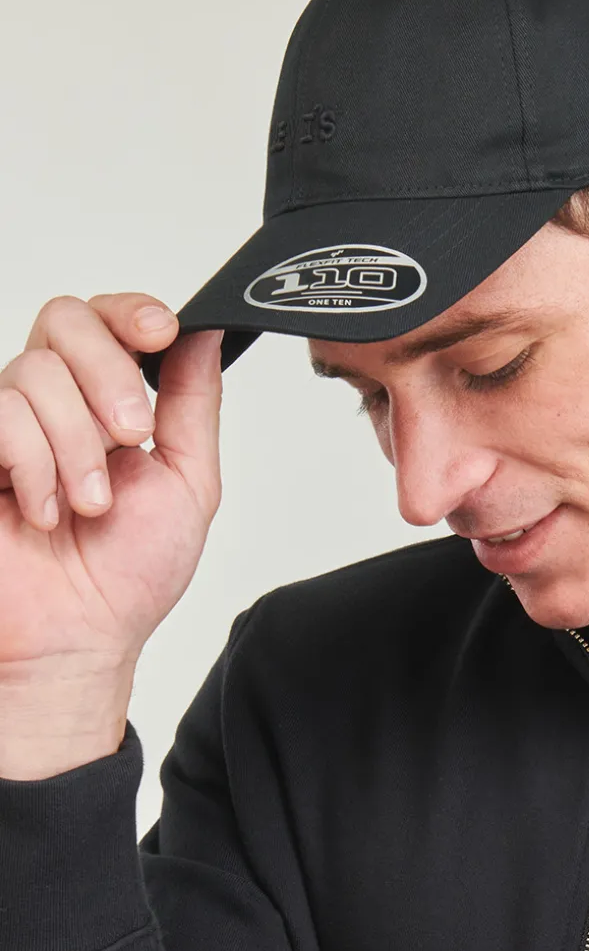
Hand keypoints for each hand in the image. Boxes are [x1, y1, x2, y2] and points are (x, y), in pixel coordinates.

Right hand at [0, 294, 223, 680]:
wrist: (79, 638)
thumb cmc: (128, 577)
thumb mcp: (187, 484)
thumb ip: (194, 405)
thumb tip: (206, 334)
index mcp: (105, 404)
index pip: (106, 320)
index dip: (130, 312)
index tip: (160, 331)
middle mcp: (52, 404)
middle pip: (66, 320)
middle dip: (110, 375)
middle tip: (129, 435)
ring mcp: (6, 425)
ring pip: (35, 372)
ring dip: (78, 446)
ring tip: (89, 505)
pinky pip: (0, 413)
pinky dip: (36, 466)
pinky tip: (47, 511)